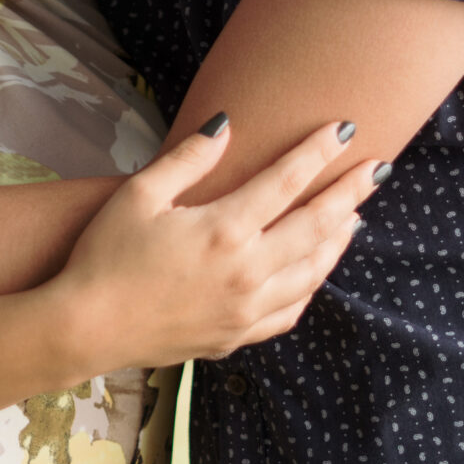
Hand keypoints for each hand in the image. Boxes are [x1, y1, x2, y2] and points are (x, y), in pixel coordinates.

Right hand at [47, 117, 383, 371]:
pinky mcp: (236, 337)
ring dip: (338, 242)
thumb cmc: (105, 256)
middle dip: (351, 194)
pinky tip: (314, 272)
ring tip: (353, 218)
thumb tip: (226, 127)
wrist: (85, 329)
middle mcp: (248, 271)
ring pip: (313, 273)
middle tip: (378, 171)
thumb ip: (188, 160)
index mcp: (224, 230)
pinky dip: (311, 286)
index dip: (318, 152)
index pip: (287, 181)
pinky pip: (291, 311)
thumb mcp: (139, 196)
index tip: (345, 129)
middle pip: (317, 226)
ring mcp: (246, 310)